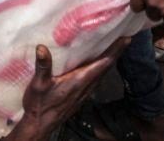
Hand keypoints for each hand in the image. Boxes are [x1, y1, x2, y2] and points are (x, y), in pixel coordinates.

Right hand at [3, 39, 129, 140]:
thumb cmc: (40, 105)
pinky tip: (98, 65)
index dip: (115, 50)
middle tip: (124, 39)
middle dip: (116, 52)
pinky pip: (96, 79)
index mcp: (79, 81)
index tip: (125, 39)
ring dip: (110, 60)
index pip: (102, 63)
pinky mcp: (80, 95)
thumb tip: (42, 48)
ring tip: (114, 48)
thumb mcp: (38, 84)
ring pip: (102, 73)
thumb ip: (43, 66)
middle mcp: (85, 86)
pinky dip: (101, 68)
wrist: (40, 124)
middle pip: (106, 67)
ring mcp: (84, 92)